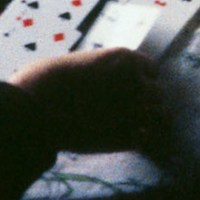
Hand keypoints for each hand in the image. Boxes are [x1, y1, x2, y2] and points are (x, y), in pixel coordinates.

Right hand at [5, 46, 163, 154]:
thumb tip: (118, 83)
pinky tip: (121, 138)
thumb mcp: (87, 63)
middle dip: (146, 101)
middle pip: (159, 94)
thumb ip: (110, 71)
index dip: (141, 80)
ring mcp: (135, 110)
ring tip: (131, 124)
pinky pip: (145, 138)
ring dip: (149, 120)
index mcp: (127, 60)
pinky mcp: (127, 137)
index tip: (129, 89)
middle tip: (127, 109)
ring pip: (161, 117)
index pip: (152, 70)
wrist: (38, 104)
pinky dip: (137, 139)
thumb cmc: (54, 79)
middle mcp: (137, 83)